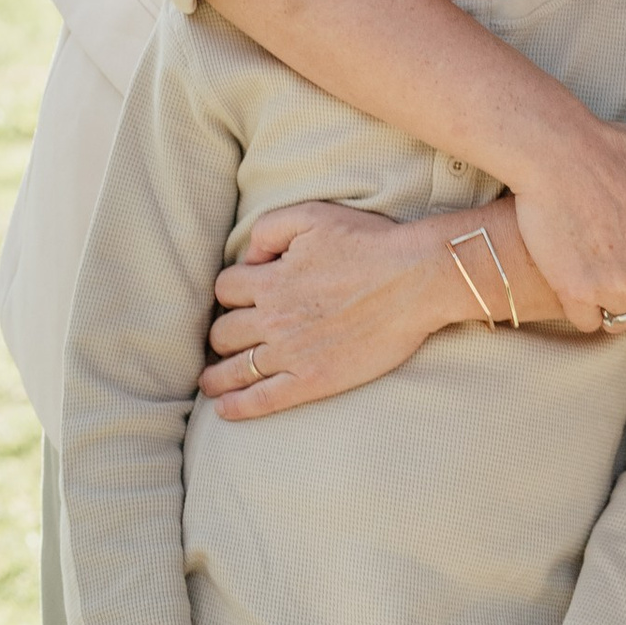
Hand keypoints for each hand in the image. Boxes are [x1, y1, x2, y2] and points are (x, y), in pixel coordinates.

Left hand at [199, 203, 453, 420]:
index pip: (226, 288)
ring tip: (210, 382)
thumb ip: (269, 229)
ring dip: (216, 376)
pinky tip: (224, 410)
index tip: (243, 298)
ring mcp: (291, 353)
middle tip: (228, 340)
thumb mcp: (312, 215)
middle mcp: (273, 319)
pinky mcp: (313, 380)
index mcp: (270, 280)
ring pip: (235, 368)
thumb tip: (249, 257)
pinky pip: (263, 399)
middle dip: (221, 334)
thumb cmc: (370, 243)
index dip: (232, 291)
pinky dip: (237, 406)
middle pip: (223, 331)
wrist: (415, 279)